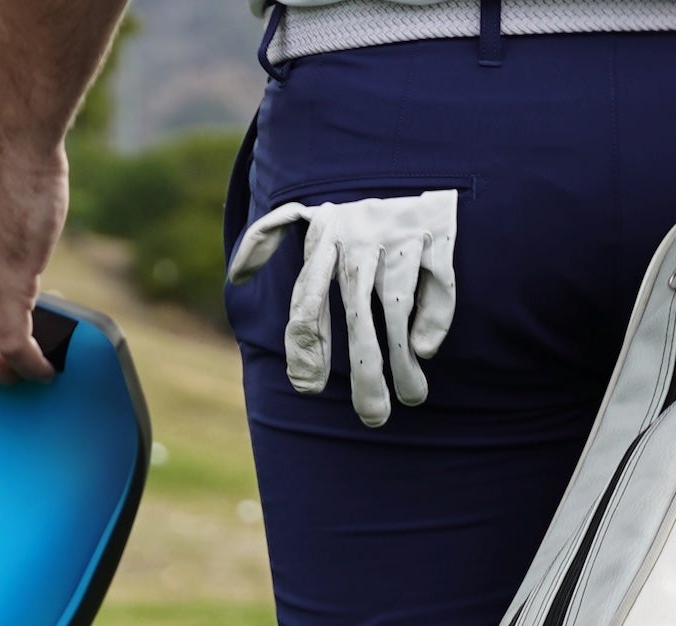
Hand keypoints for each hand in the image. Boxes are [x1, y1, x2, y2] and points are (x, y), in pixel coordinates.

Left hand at [227, 190, 458, 426]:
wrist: (405, 158)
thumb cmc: (351, 211)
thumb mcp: (308, 213)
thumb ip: (269, 237)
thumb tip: (239, 275)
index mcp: (324, 243)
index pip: (308, 304)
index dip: (308, 349)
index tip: (310, 388)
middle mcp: (358, 245)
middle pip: (357, 318)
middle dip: (366, 371)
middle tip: (372, 417)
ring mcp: (397, 241)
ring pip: (397, 307)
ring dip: (404, 357)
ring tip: (412, 398)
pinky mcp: (434, 236)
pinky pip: (436, 280)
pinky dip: (434, 314)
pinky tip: (426, 349)